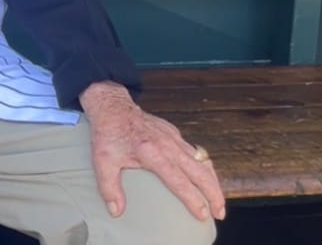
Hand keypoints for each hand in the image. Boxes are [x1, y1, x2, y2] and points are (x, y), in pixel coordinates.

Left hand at [80, 82, 225, 222]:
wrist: (112, 106)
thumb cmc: (108, 134)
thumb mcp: (102, 161)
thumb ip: (109, 187)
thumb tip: (116, 211)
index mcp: (153, 154)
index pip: (180, 181)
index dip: (193, 200)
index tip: (203, 215)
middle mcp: (169, 146)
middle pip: (201, 172)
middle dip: (214, 194)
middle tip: (218, 213)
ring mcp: (174, 138)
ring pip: (202, 162)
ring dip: (213, 181)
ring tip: (218, 200)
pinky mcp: (174, 133)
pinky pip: (196, 152)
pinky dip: (205, 167)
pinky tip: (205, 177)